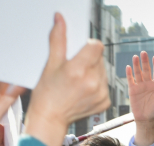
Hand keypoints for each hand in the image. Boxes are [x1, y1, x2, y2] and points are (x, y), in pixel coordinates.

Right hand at [24, 13, 109, 145]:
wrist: (51, 117)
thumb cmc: (47, 93)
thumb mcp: (51, 64)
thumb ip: (58, 39)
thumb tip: (60, 20)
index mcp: (79, 70)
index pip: (96, 46)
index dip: (89, 46)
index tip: (81, 51)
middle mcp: (93, 82)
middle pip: (100, 59)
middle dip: (89, 60)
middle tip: (75, 70)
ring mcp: (101, 93)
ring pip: (103, 72)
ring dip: (94, 72)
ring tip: (79, 81)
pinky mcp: (106, 102)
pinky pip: (105, 85)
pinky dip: (97, 85)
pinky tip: (84, 90)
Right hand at [127, 51, 153, 145]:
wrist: (146, 119)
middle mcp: (149, 84)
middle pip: (147, 70)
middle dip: (145, 62)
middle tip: (144, 52)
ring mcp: (140, 86)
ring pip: (138, 73)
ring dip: (137, 65)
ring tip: (136, 56)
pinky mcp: (133, 90)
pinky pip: (131, 80)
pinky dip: (129, 74)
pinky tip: (129, 67)